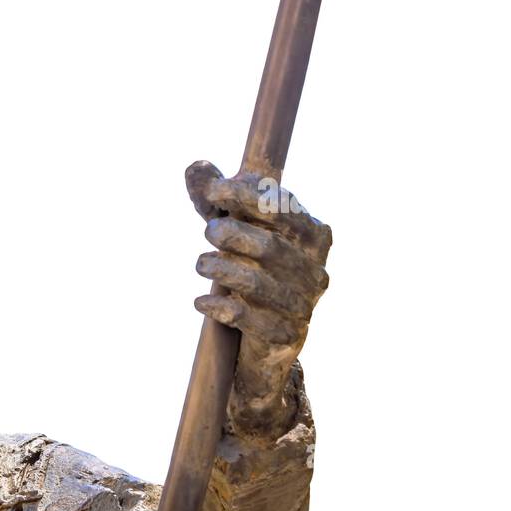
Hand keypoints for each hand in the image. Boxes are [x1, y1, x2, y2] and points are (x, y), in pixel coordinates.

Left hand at [185, 161, 331, 436]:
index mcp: (313, 235)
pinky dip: (221, 307)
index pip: (283, 208)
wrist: (264, 344)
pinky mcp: (285, 337)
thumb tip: (195, 166)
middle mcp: (315, 269)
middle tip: (209, 231)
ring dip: (223, 270)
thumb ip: (218, 201)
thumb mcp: (235, 233)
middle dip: (235, 234)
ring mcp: (303, 306)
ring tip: (201, 263)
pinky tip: (201, 302)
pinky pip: (250, 320)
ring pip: (259, 283)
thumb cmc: (251, 273)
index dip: (249, 196)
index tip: (215, 190)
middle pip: (272, 246)